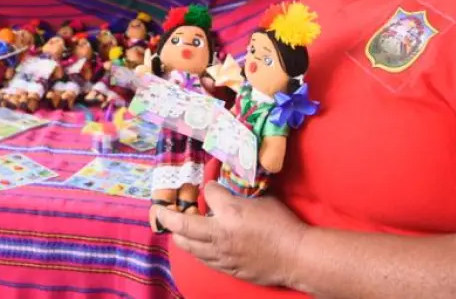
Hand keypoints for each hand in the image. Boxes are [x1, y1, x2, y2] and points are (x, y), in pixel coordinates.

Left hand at [158, 182, 307, 288]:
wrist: (296, 256)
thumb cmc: (283, 225)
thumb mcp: (262, 201)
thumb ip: (241, 197)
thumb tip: (230, 193)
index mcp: (230, 212)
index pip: (208, 193)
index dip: (208, 188)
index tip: (209, 187)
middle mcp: (220, 234)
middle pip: (183, 224)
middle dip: (168, 215)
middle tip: (159, 211)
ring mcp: (222, 254)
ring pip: (188, 246)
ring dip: (178, 236)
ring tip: (173, 230)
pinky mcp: (227, 268)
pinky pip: (203, 259)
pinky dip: (195, 250)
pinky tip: (194, 247)